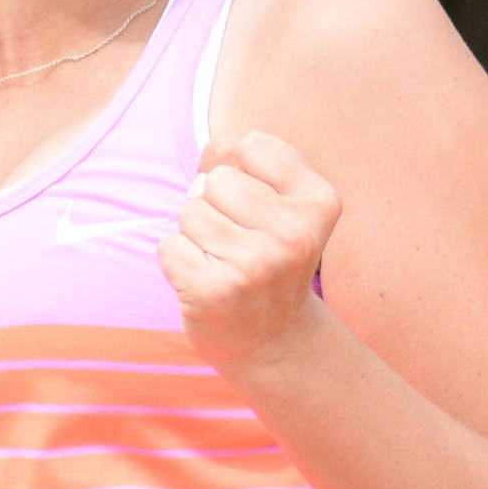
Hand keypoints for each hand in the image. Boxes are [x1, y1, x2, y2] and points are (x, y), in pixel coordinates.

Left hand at [156, 129, 339, 372]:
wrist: (275, 344)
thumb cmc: (270, 264)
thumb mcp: (279, 209)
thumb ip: (246, 165)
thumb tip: (213, 145)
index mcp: (319, 203)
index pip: (250, 146)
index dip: (243, 174)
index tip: (259, 211)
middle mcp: (293, 235)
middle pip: (215, 180)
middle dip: (215, 207)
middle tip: (238, 245)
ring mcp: (253, 266)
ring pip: (189, 211)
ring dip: (196, 237)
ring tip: (223, 264)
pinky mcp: (212, 291)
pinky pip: (168, 245)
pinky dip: (177, 262)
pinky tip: (205, 283)